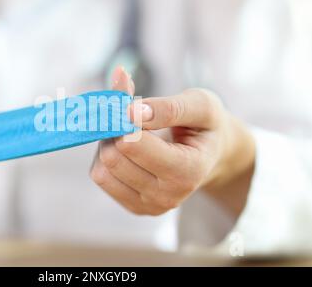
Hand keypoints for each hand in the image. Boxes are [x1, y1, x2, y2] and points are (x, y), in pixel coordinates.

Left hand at [90, 67, 254, 216]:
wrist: (211, 154)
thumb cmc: (204, 126)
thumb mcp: (201, 105)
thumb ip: (168, 107)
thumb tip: (130, 112)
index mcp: (188, 170)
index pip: (132, 144)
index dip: (125, 118)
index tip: (133, 104)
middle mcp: (168, 196)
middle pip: (113, 157)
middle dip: (115, 130)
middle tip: (130, 117)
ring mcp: (150, 206)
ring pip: (102, 170)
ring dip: (108, 144)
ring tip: (130, 133)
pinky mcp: (134, 207)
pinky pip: (101, 178)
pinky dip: (105, 158)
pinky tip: (125, 150)